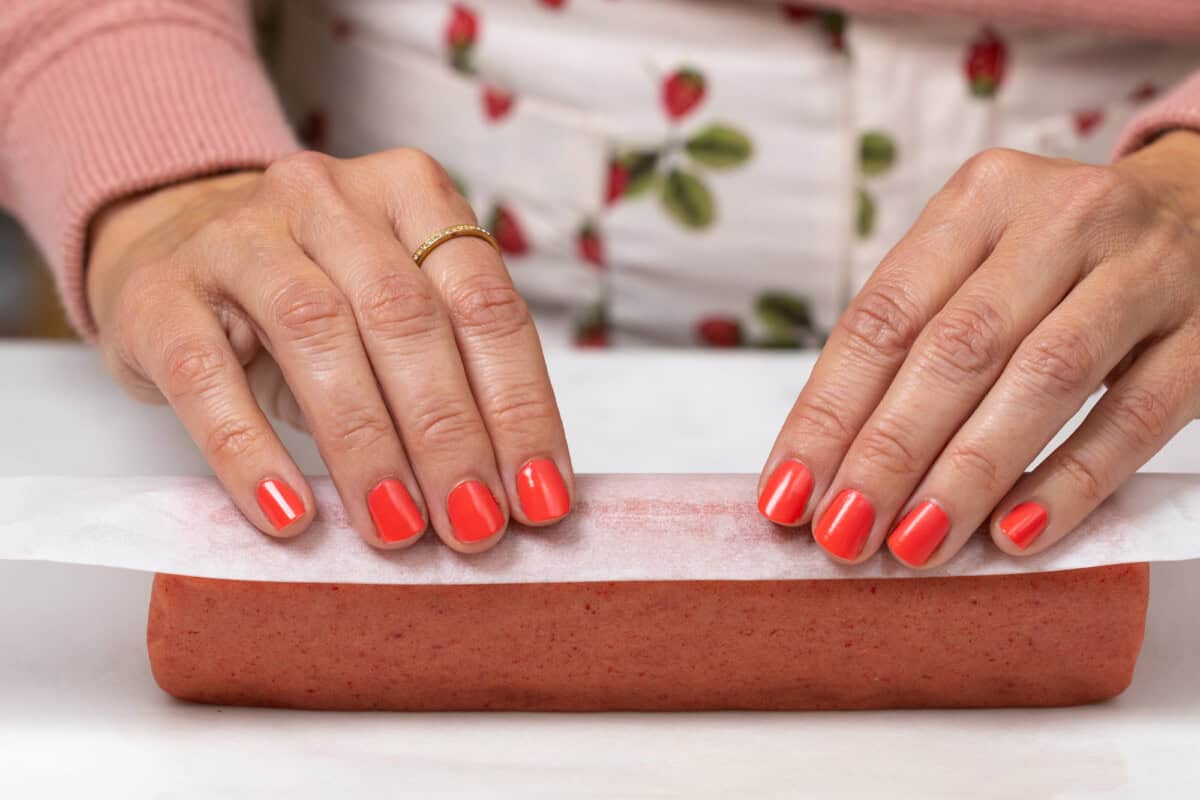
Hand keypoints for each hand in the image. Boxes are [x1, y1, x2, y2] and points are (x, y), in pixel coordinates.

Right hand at [88, 150, 572, 552]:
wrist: (171, 245)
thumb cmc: (314, 296)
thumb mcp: (392, 311)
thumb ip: (453, 373)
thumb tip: (514, 493)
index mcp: (411, 194)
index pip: (485, 304)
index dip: (520, 407)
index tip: (541, 498)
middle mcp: (328, 197)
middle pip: (406, 317)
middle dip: (450, 434)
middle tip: (476, 525)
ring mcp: (238, 236)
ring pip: (318, 334)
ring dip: (367, 444)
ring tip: (398, 528)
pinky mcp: (160, 294)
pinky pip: (208, 377)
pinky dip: (252, 453)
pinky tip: (289, 515)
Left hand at [758, 131, 1199, 566]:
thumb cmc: (1057, 257)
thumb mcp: (978, 263)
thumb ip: (912, 342)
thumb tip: (826, 466)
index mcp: (978, 201)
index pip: (884, 316)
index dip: (828, 411)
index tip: (786, 492)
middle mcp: (1059, 219)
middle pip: (956, 347)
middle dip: (888, 451)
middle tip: (843, 533)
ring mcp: (1144, 269)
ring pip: (1044, 377)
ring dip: (969, 472)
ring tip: (915, 545)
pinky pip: (1136, 414)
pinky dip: (1073, 479)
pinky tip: (1019, 533)